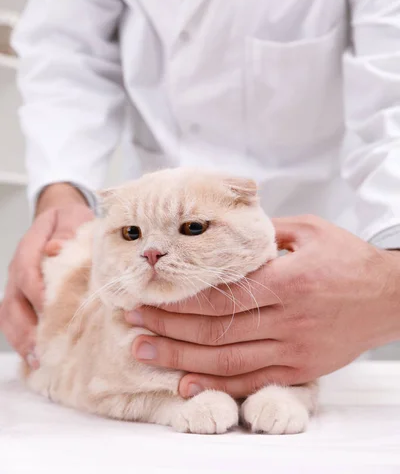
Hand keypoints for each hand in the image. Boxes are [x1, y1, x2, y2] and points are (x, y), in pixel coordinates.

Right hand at [0, 183, 93, 363]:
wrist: (61, 220)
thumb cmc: (71, 221)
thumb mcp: (73, 217)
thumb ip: (67, 231)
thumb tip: (55, 249)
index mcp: (29, 248)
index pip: (26, 271)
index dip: (35, 291)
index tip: (49, 309)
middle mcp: (18, 270)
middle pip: (13, 300)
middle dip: (25, 327)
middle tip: (40, 349)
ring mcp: (17, 286)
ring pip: (9, 315)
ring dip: (21, 339)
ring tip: (37, 361)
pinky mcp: (22, 299)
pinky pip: (14, 321)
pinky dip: (22, 341)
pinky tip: (35, 359)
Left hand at [128, 216, 399, 398]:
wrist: (389, 296)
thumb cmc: (347, 259)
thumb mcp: (308, 231)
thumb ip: (263, 233)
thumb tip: (222, 230)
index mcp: (287, 281)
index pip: (221, 295)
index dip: (180, 298)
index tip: (148, 293)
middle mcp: (288, 320)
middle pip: (216, 329)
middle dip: (168, 325)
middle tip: (131, 321)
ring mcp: (294, 349)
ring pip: (227, 360)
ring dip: (180, 357)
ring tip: (144, 351)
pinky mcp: (300, 369)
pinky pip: (253, 381)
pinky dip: (217, 385)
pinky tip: (186, 383)